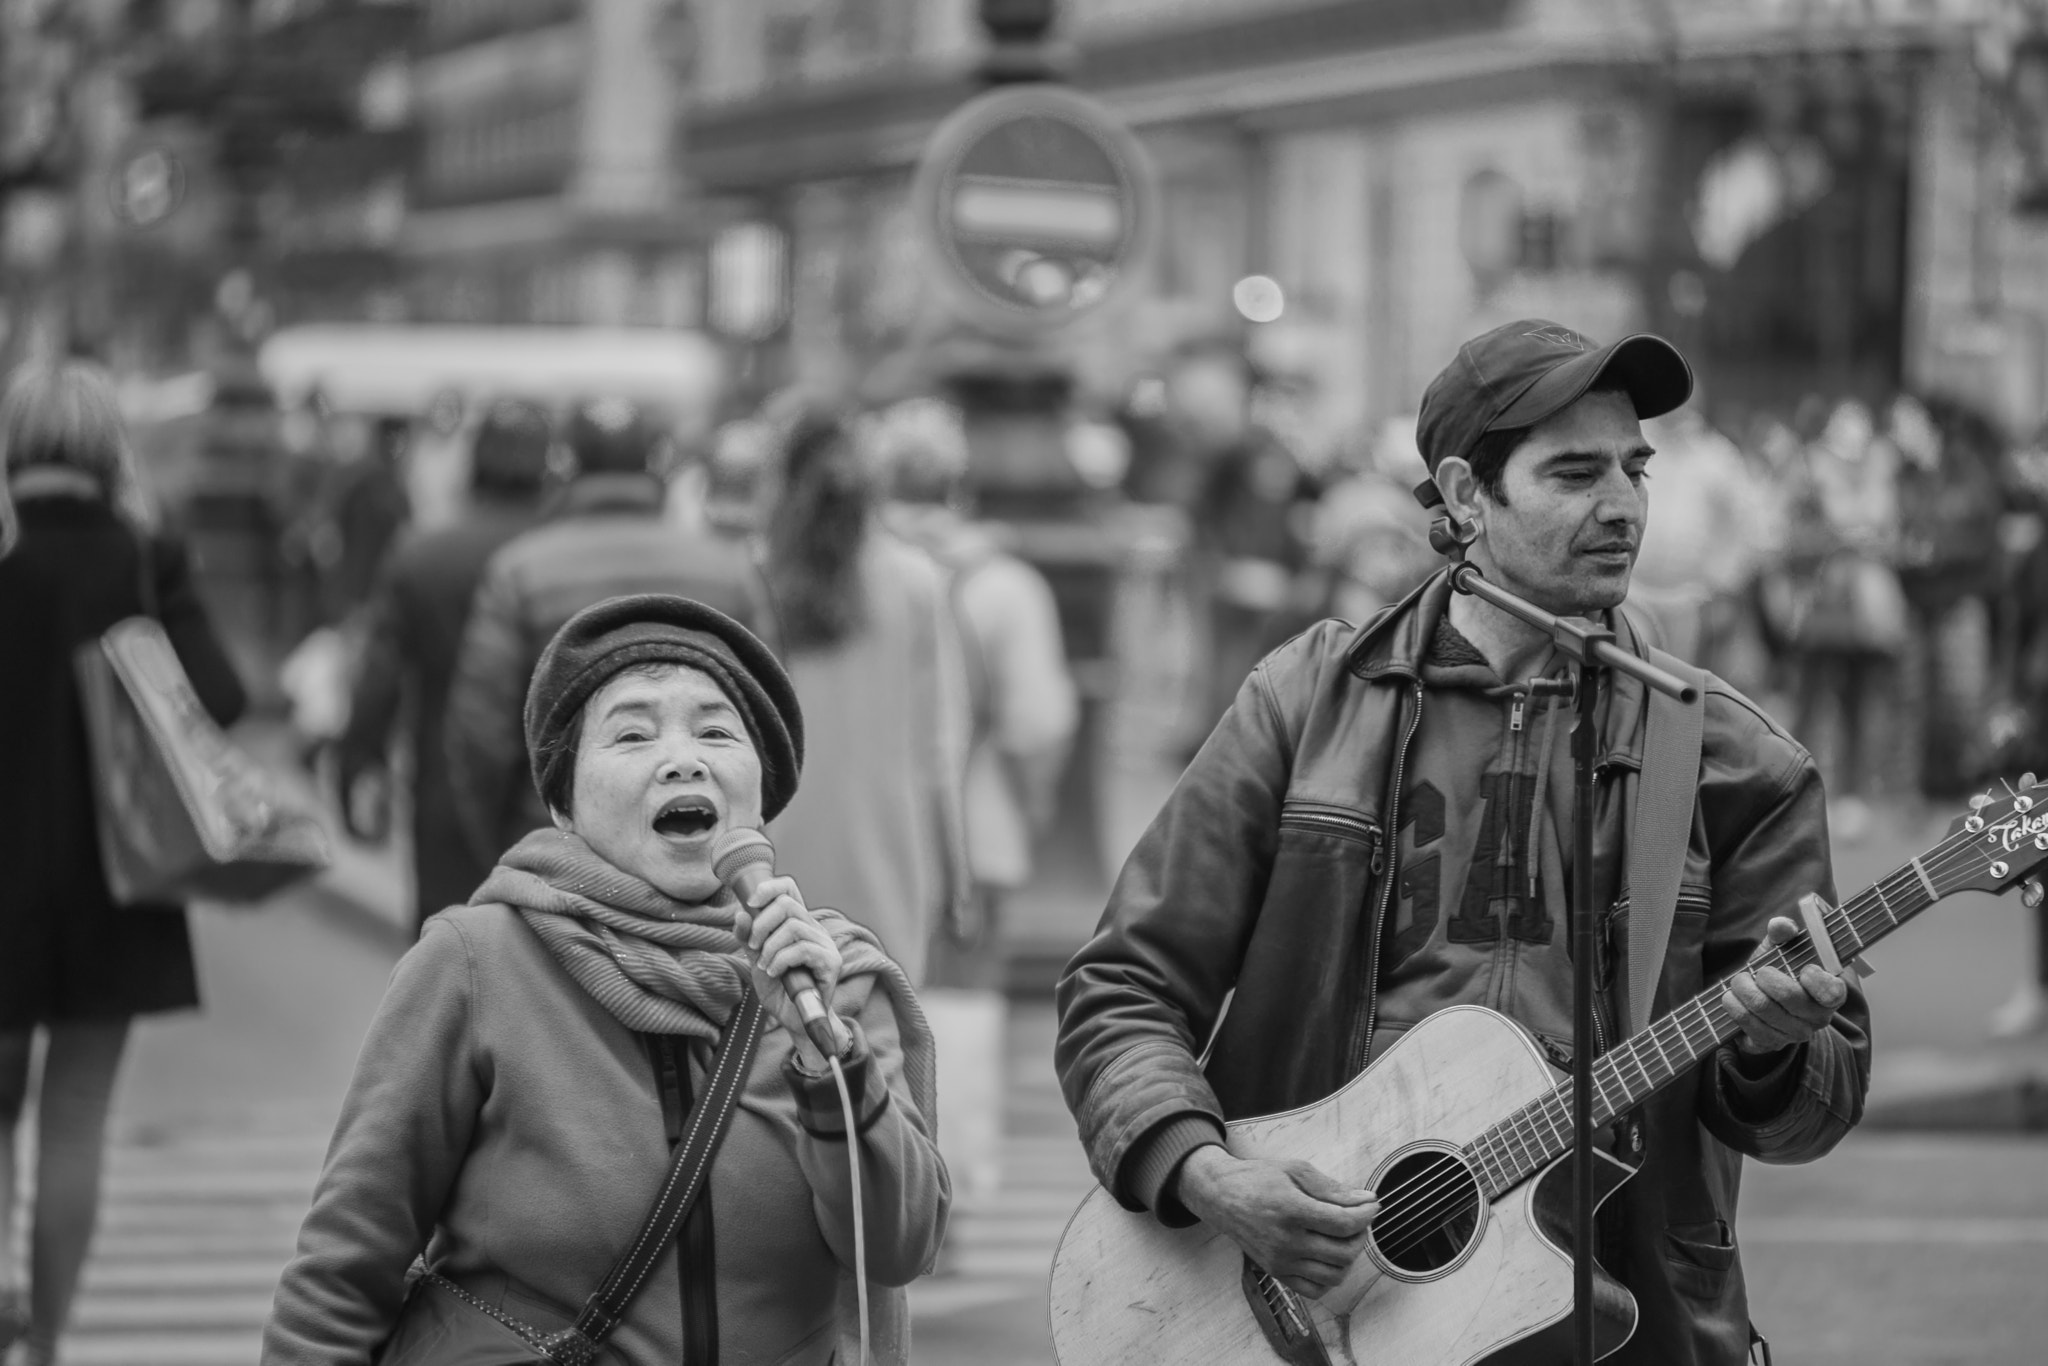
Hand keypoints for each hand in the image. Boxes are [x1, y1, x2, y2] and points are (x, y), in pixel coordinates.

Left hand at [731, 875, 846, 1067]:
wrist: (795, 1020)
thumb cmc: (780, 989)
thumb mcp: (757, 961)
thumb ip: (749, 939)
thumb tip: (740, 914)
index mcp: (798, 923)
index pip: (788, 888)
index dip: (769, 888)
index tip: (750, 903)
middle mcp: (814, 929)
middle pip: (787, 904)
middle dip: (762, 924)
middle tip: (753, 946)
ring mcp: (825, 945)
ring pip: (793, 927)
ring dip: (770, 947)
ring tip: (765, 965)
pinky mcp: (831, 962)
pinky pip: (802, 949)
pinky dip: (781, 960)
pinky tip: (775, 972)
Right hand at [1175, 1146, 1377, 1298]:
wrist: (1221, 1196)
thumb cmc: (1258, 1179)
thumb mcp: (1296, 1171)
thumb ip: (1333, 1189)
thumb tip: (1367, 1200)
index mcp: (1292, 1210)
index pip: (1344, 1223)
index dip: (1366, 1215)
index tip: (1372, 1205)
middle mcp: (1286, 1241)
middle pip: (1344, 1252)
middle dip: (1361, 1235)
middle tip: (1357, 1220)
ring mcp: (1280, 1261)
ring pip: (1334, 1275)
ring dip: (1348, 1257)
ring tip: (1343, 1237)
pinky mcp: (1276, 1273)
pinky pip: (1315, 1290)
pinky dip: (1329, 1278)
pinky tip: (1327, 1257)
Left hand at [1721, 916, 1850, 1054]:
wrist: (1762, 1000)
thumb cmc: (1779, 970)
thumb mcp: (1782, 948)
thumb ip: (1783, 933)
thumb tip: (1781, 925)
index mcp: (1830, 991)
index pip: (1833, 992)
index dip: (1817, 981)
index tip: (1803, 969)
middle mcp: (1817, 1017)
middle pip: (1790, 997)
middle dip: (1765, 978)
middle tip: (1756, 971)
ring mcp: (1795, 1033)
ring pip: (1764, 1010)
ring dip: (1743, 990)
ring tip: (1738, 981)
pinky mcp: (1772, 1043)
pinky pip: (1749, 1026)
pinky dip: (1734, 1007)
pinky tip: (1731, 998)